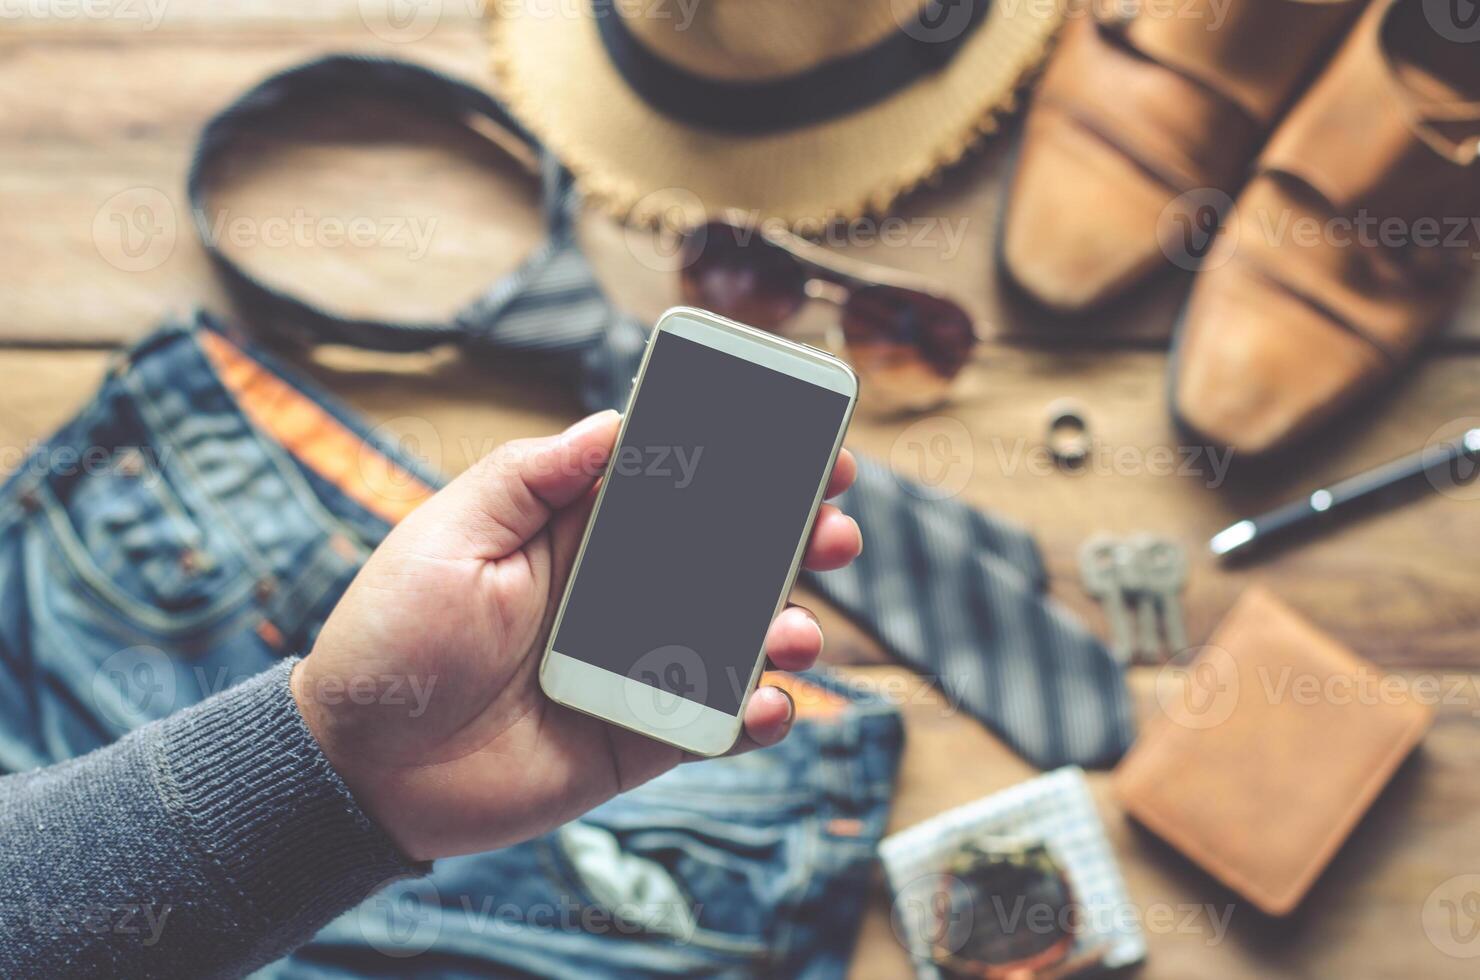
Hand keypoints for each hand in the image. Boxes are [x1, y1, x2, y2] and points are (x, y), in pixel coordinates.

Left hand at [291, 410, 861, 860]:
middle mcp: (619, 591)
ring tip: (795, 630)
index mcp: (578, 532)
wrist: (362, 769)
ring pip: (738, 637)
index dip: (745, 460)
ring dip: (787, 626)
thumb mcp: (448, 537)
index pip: (679, 483)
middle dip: (793, 538)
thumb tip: (611, 422)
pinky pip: (717, 721)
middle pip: (729, 556)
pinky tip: (769, 703)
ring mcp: (638, 664)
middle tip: (834, 529)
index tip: (810, 441)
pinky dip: (758, 714)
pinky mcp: (643, 735)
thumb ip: (530, 478)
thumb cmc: (393, 640)